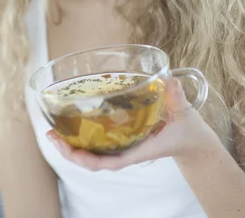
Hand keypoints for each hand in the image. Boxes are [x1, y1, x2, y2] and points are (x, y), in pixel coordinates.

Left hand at [46, 78, 218, 170]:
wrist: (193, 142)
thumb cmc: (188, 131)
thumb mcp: (185, 114)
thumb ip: (177, 98)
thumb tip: (170, 81)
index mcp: (140, 150)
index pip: (111, 162)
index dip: (89, 160)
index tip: (72, 151)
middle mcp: (128, 151)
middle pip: (94, 161)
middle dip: (71, 153)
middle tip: (50, 135)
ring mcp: (125, 147)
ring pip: (93, 155)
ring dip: (72, 147)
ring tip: (52, 132)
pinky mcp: (125, 140)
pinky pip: (100, 145)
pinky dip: (83, 139)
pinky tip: (72, 126)